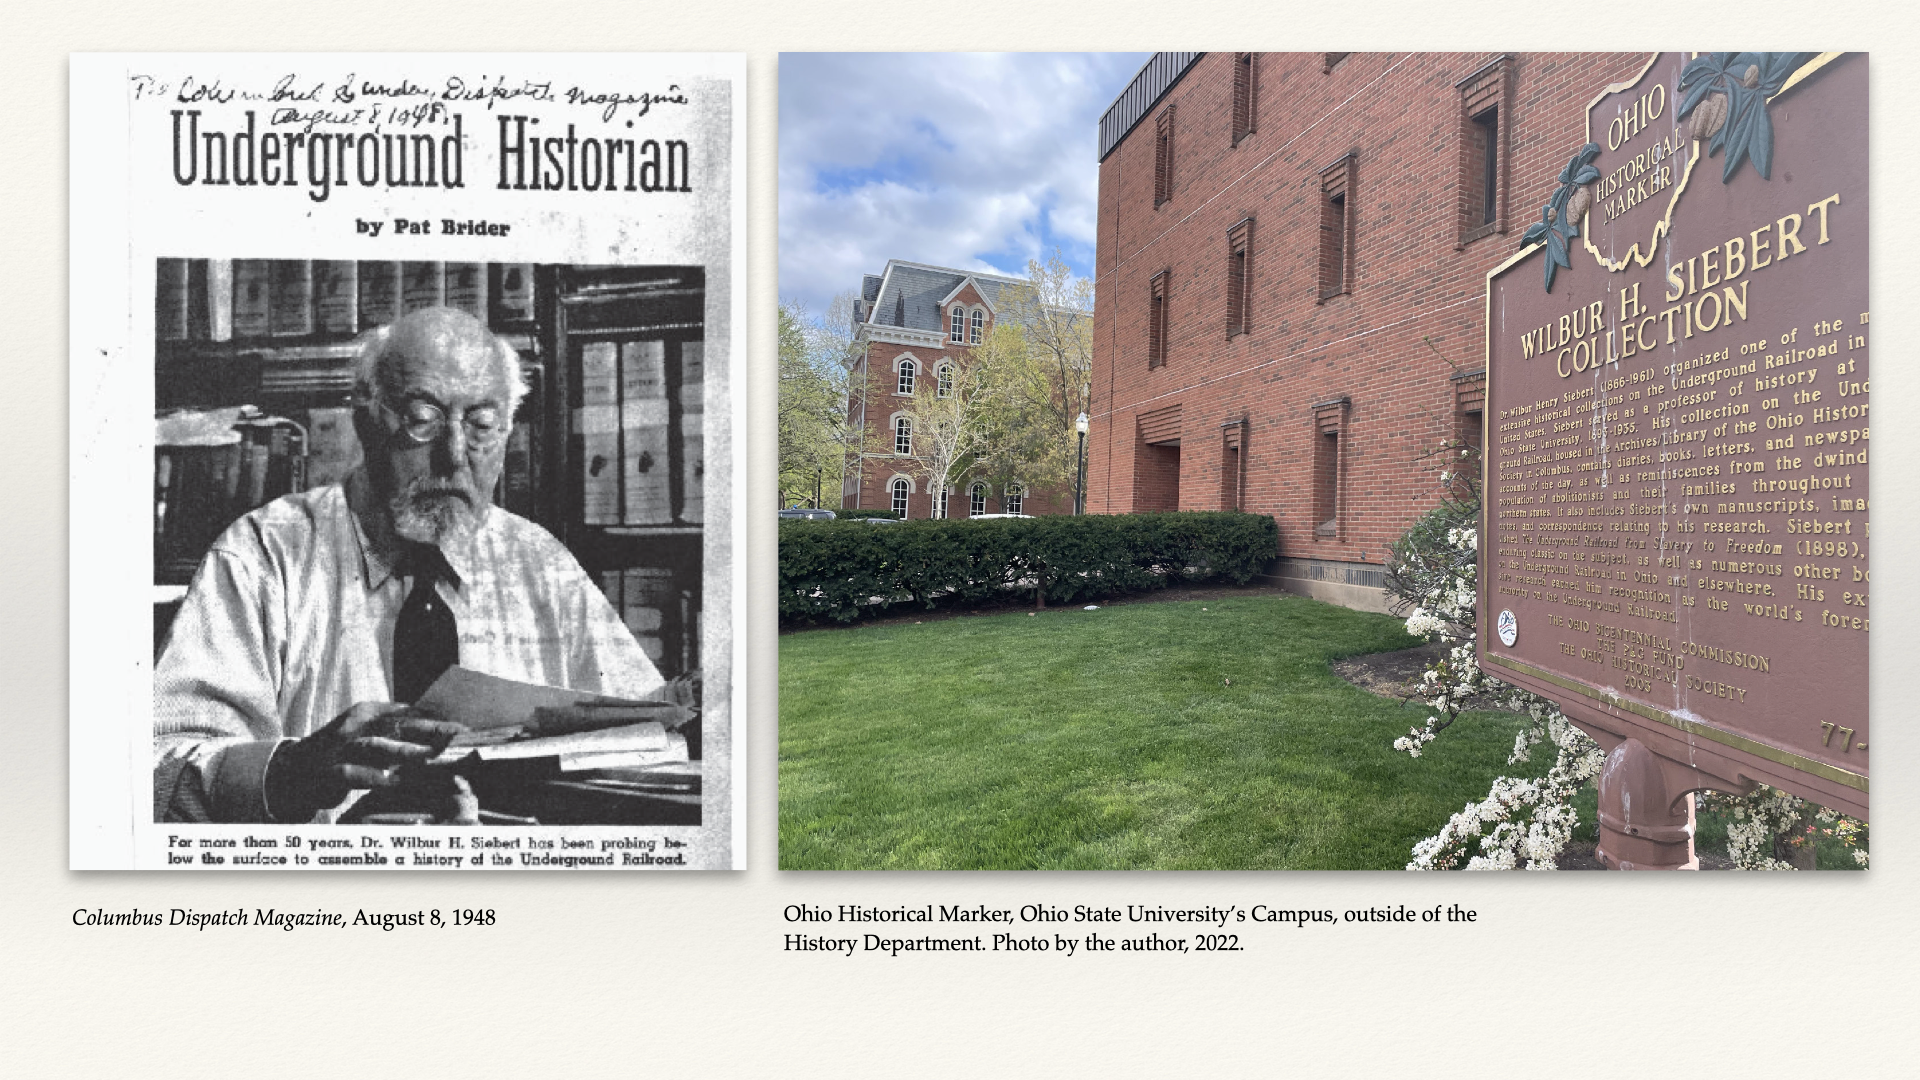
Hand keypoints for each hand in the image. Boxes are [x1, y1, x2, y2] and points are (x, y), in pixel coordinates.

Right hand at [265, 702, 465, 821]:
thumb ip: (398, 731)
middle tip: (458, 738)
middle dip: (430, 731)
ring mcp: (340, 748)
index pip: (407, 712)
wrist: (292, 771)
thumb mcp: (368, 733)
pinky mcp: (328, 772)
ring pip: (376, 746)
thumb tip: (441, 730)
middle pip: (397, 726)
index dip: (437, 719)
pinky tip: (393, 782)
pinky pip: (352, 774)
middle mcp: (355, 726)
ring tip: (432, 757)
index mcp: (368, 713)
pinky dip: (374, 777)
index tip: (465, 727)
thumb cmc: (341, 753)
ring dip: (406, 752)